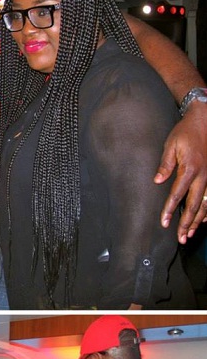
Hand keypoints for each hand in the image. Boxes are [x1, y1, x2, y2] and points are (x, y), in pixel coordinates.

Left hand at [154, 102, 206, 242]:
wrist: (205, 120)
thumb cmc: (185, 132)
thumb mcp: (171, 145)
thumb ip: (165, 164)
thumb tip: (157, 181)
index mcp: (190, 168)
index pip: (177, 194)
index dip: (170, 210)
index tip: (164, 223)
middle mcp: (204, 175)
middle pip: (195, 205)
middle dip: (186, 223)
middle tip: (180, 238)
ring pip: (206, 204)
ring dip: (198, 221)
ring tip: (189, 234)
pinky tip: (204, 220)